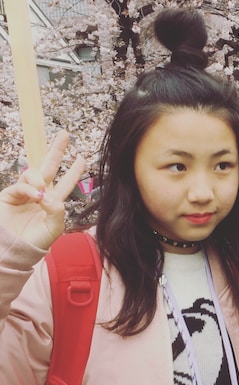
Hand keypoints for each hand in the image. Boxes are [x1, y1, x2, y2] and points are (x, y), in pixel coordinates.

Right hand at [0, 131, 85, 248]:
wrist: (15, 249)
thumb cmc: (35, 242)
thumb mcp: (54, 229)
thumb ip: (57, 211)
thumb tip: (48, 194)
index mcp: (53, 202)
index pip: (66, 182)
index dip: (74, 170)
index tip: (82, 157)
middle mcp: (40, 194)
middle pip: (49, 167)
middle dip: (57, 150)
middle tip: (65, 134)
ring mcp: (24, 193)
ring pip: (34, 172)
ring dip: (39, 178)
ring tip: (41, 193)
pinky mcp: (10, 194)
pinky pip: (21, 185)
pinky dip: (29, 189)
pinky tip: (35, 196)